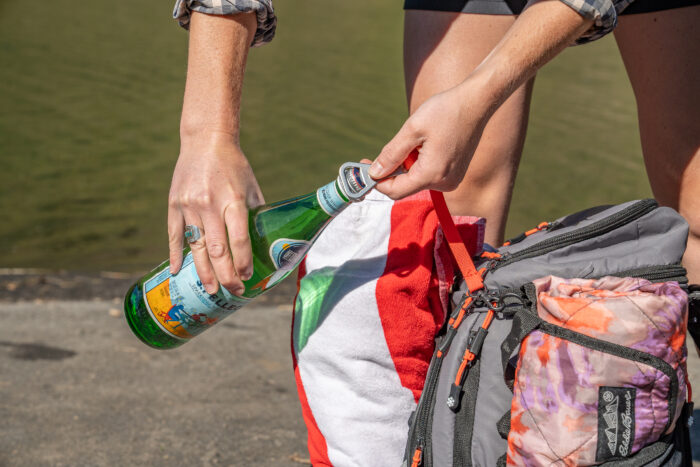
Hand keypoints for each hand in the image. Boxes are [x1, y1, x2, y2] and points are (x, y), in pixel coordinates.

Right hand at [168, 131, 263, 294]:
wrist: (205, 140)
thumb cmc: (235, 165)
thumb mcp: (251, 187)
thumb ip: (256, 213)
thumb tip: (266, 242)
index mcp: (233, 200)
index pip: (239, 239)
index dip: (243, 262)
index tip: (248, 277)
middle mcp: (210, 204)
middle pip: (217, 250)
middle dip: (227, 275)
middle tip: (234, 291)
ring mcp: (189, 205)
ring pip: (196, 247)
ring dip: (204, 272)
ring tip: (212, 289)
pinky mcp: (174, 204)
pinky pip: (174, 234)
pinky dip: (175, 254)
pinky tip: (177, 271)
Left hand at [369, 82, 492, 198]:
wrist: (476, 102)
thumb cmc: (445, 111)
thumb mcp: (412, 129)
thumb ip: (391, 154)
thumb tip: (374, 172)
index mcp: (432, 174)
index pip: (395, 191)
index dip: (377, 182)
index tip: (363, 168)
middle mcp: (444, 183)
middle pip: (405, 186)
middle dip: (393, 170)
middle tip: (387, 148)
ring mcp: (451, 180)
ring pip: (416, 180)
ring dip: (407, 164)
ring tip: (417, 139)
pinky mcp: (454, 174)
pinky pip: (428, 175)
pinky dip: (420, 163)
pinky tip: (427, 143)